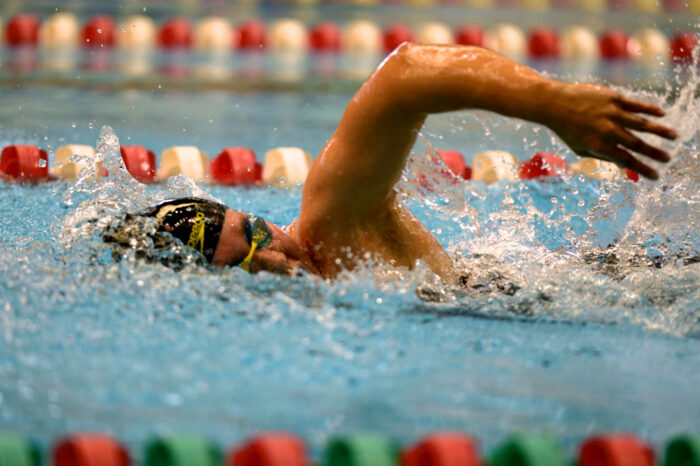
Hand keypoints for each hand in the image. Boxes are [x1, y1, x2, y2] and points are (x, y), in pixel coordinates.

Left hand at [548, 83, 677, 179]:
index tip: (656, 176)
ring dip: (660, 131)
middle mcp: (607, 130)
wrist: (554, 104)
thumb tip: (624, 164)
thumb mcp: (580, 148)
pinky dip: (650, 110)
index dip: (643, 169)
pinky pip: (636, 105)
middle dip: (654, 153)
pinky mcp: (613, 98)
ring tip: (674, 137)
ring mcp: (612, 113)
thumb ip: (602, 156)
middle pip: (637, 144)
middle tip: (668, 159)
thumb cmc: (567, 129)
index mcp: (599, 146)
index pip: (626, 160)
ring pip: (641, 123)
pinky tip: (662, 114)